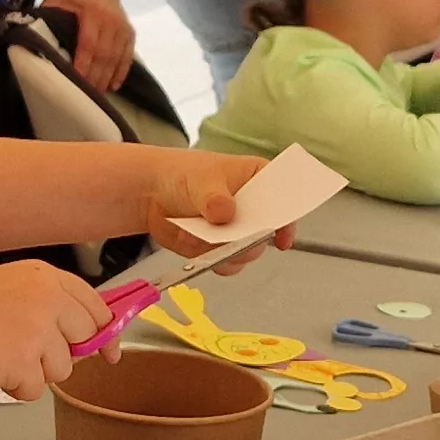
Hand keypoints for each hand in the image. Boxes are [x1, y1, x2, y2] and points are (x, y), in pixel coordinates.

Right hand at [0, 258, 103, 398]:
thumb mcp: (5, 290)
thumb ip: (45, 305)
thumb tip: (84, 336)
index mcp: (42, 276)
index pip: (94, 304)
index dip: (105, 330)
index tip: (111, 349)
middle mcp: (45, 298)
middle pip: (84, 340)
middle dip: (60, 354)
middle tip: (26, 353)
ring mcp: (36, 329)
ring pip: (61, 369)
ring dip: (32, 372)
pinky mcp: (23, 361)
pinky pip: (35, 389)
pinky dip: (14, 387)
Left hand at [43, 0, 135, 89]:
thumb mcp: (58, 0)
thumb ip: (49, 17)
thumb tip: (34, 37)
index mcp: (92, 13)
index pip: (89, 43)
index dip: (84, 63)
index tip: (77, 79)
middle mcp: (111, 21)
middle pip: (104, 54)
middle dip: (95, 76)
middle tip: (86, 93)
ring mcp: (123, 27)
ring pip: (116, 57)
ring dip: (107, 78)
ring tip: (98, 93)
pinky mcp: (130, 33)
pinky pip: (127, 56)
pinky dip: (121, 72)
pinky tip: (113, 86)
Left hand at [145, 149, 289, 274]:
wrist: (152, 193)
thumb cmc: (182, 174)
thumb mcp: (200, 180)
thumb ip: (214, 197)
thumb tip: (225, 212)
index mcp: (258, 179)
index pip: (284, 197)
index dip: (287, 218)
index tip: (280, 237)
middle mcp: (254, 209)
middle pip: (267, 232)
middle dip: (250, 240)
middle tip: (233, 238)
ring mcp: (239, 231)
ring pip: (248, 253)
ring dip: (227, 252)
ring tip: (200, 234)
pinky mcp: (222, 249)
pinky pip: (227, 264)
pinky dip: (210, 259)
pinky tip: (190, 240)